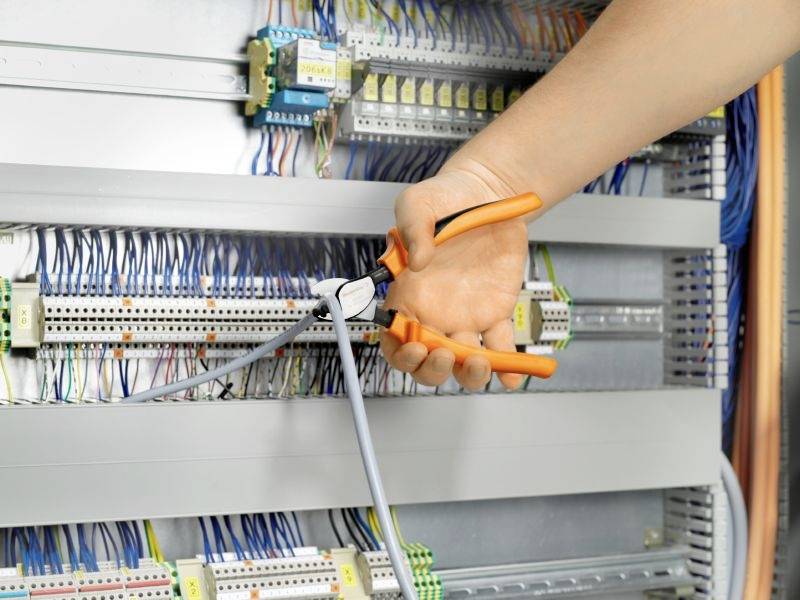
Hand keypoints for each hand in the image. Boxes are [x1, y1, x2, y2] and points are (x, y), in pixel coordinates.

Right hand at [380, 165, 529, 390]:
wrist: (488, 193)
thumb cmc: (445, 199)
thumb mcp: (417, 204)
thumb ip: (412, 230)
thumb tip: (417, 261)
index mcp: (408, 295)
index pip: (394, 339)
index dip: (400, 354)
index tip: (414, 348)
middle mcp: (434, 313)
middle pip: (427, 362)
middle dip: (433, 370)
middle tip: (443, 355)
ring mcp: (466, 316)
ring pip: (464, 361)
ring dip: (469, 374)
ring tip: (479, 362)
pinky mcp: (496, 311)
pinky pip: (502, 345)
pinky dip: (509, 363)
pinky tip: (513, 373)